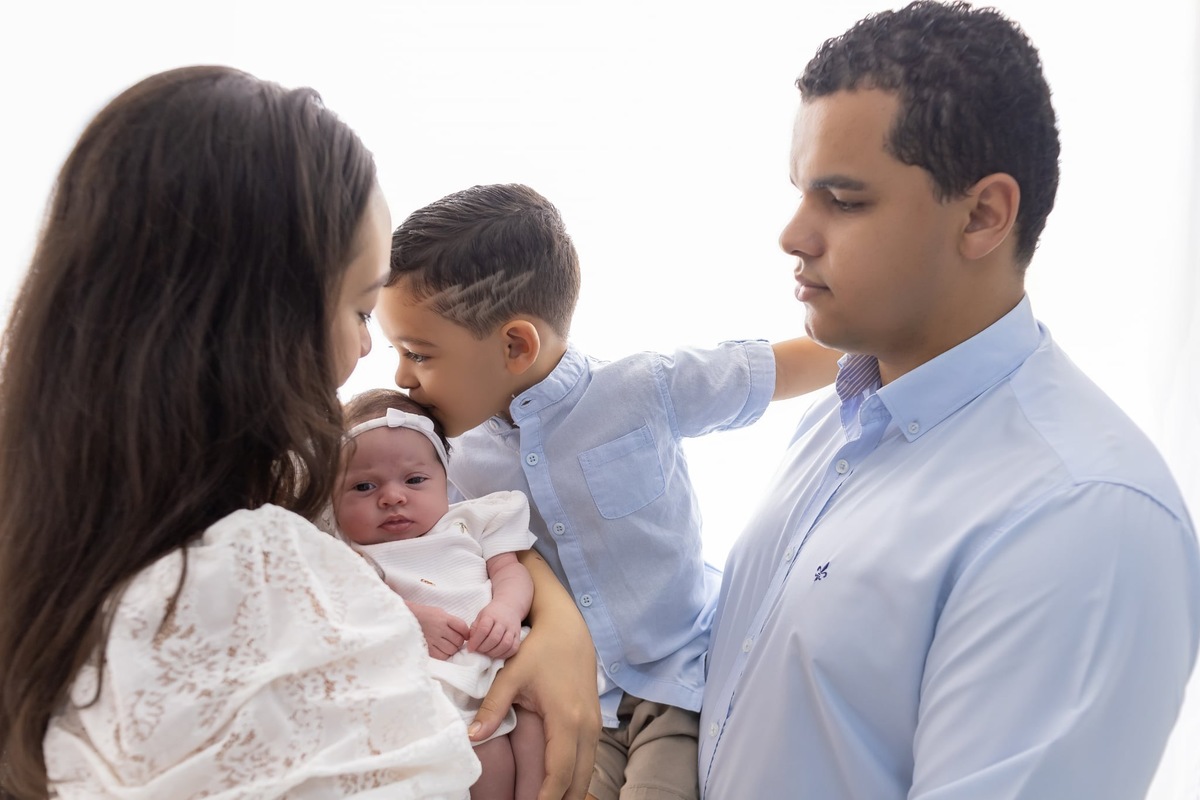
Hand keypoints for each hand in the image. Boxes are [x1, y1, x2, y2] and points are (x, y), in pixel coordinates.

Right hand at [405, 601, 469, 659]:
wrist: (408, 618)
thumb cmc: (426, 615)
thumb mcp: (440, 613)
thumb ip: (452, 622)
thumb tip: (465, 634)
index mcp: (444, 618)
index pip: (462, 627)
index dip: (466, 633)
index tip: (464, 635)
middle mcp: (439, 628)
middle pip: (458, 641)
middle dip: (459, 642)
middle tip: (454, 640)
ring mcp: (432, 639)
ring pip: (451, 650)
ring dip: (452, 649)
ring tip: (447, 645)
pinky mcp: (427, 648)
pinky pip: (442, 656)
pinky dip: (444, 655)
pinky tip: (441, 650)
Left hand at [469, 551, 600, 799]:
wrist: (569, 626)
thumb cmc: (539, 648)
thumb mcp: (512, 674)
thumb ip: (492, 707)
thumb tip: (472, 736)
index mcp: (566, 719)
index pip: (558, 774)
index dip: (544, 799)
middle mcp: (586, 726)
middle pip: (578, 781)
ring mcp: (594, 724)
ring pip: (586, 772)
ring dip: (569, 791)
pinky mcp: (594, 721)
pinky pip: (588, 758)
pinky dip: (575, 776)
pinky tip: (558, 786)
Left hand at [469, 600, 522, 658]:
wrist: (509, 607)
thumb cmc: (492, 613)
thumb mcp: (481, 616)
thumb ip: (475, 628)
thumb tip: (470, 641)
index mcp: (491, 615)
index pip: (484, 629)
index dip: (476, 641)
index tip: (470, 648)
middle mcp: (503, 622)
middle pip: (494, 638)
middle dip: (484, 648)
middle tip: (478, 651)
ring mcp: (512, 629)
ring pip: (505, 644)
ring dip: (494, 652)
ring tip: (487, 653)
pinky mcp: (518, 635)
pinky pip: (514, 648)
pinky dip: (505, 654)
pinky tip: (497, 654)